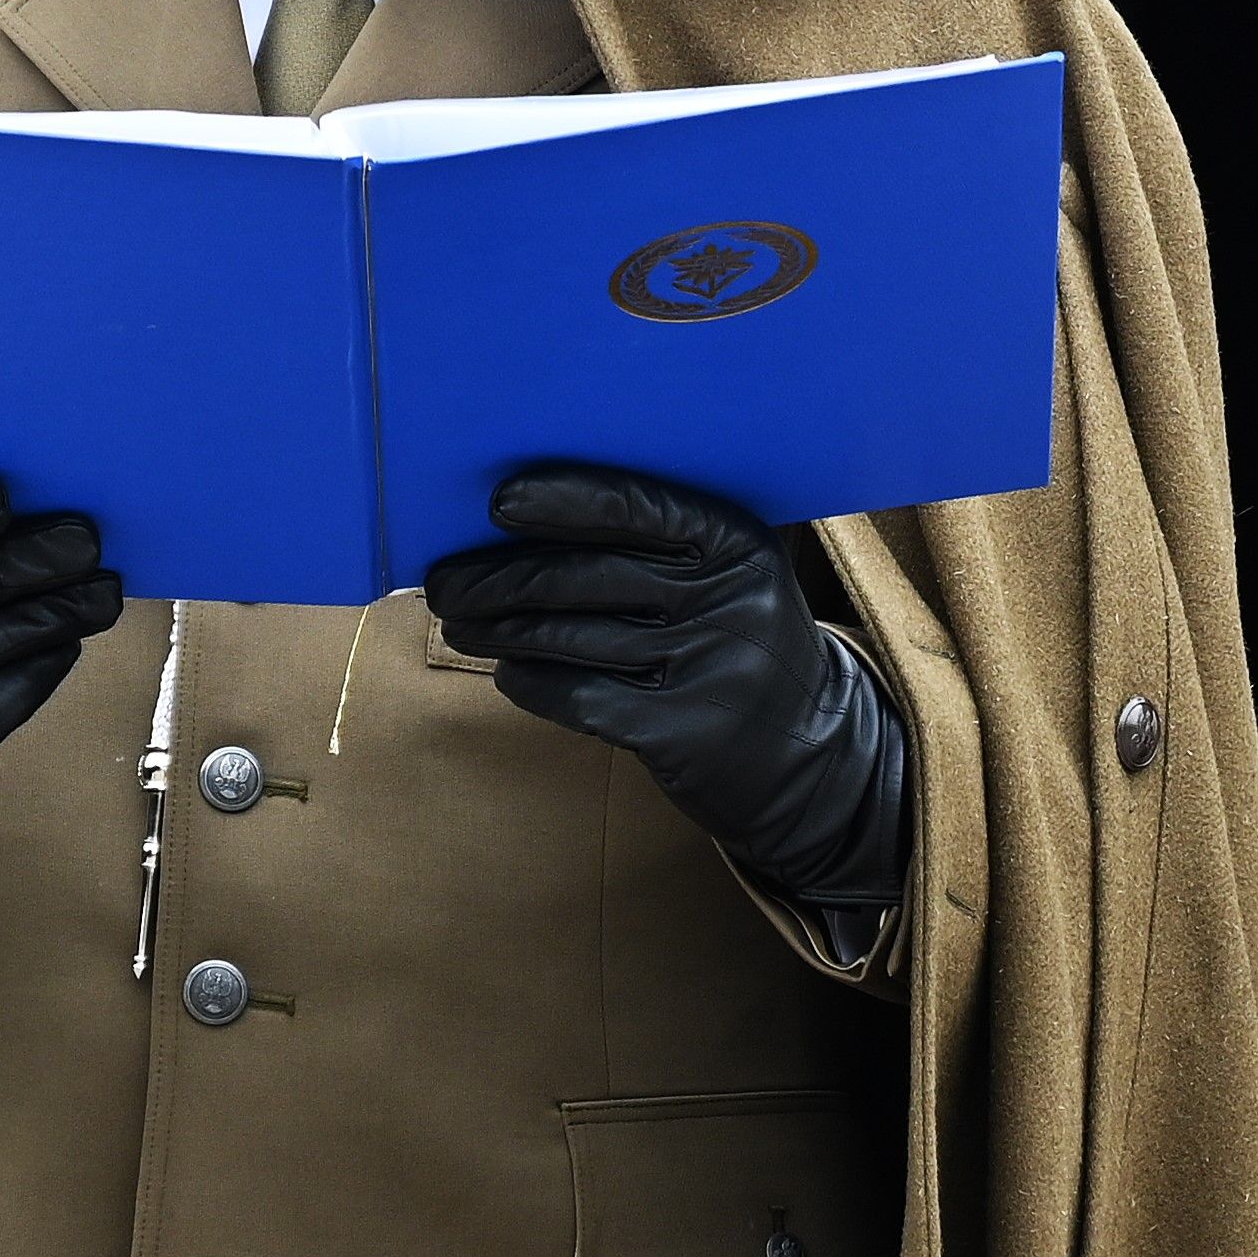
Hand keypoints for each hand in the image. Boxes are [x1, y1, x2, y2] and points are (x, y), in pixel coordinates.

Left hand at [425, 465, 910, 922]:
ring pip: (569, 637)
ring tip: (461, 624)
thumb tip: (525, 521)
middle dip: (498, 579)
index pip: (637, 507)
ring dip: (498, 630)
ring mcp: (705, 667)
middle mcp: (725, 599)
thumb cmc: (740, 647)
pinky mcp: (680, 731)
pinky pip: (578, 697)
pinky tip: (509, 674)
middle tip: (445, 584)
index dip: (562, 501)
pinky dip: (530, 684)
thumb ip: (660, 550)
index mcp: (736, 544)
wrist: (812, 755)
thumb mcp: (730, 582)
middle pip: (585, 577)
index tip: (499, 502)